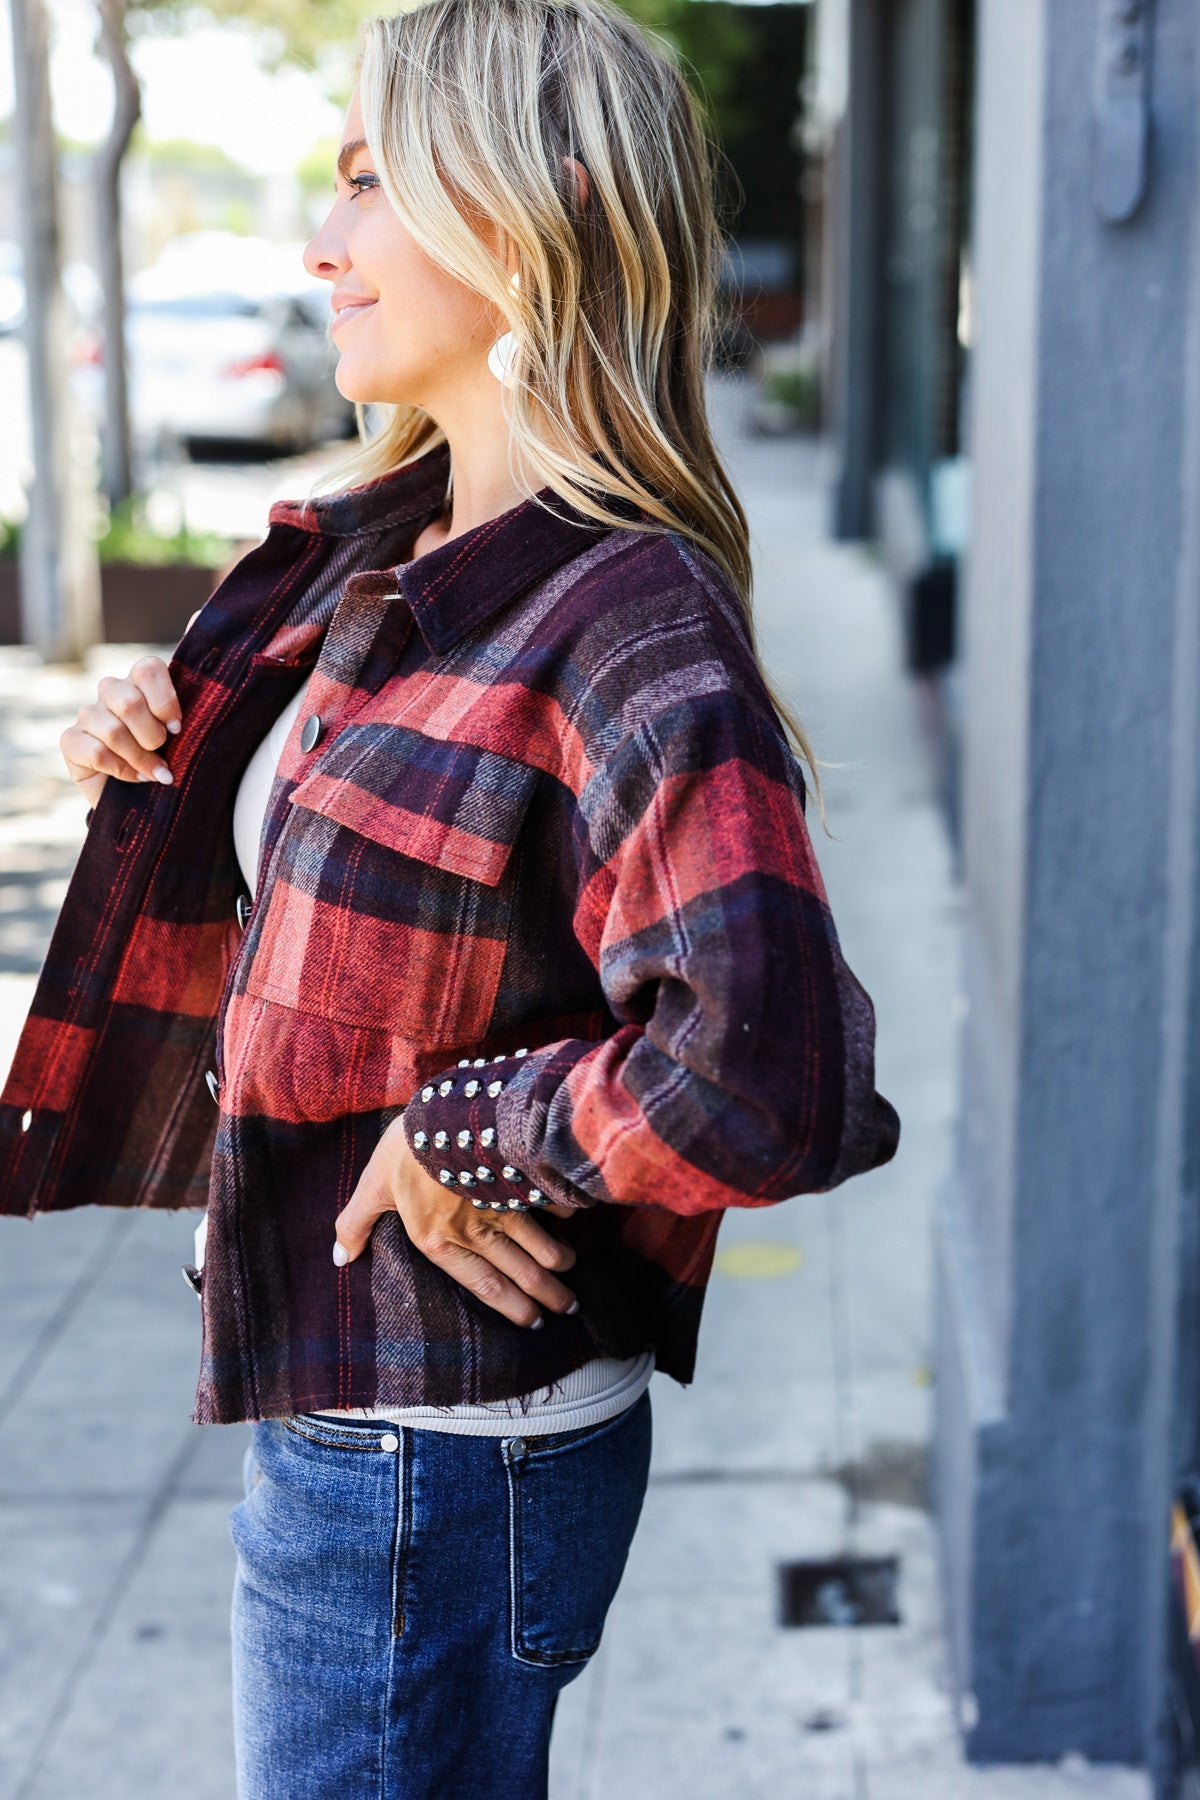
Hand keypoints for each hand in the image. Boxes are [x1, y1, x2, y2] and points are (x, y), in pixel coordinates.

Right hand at [60, 654, 182, 808]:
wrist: (147, 799)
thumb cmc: (172, 758)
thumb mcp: (193, 727)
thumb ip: (197, 680)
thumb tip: (198, 614)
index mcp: (141, 683)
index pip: (148, 668)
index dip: (165, 700)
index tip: (178, 727)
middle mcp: (112, 692)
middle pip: (128, 700)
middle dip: (152, 735)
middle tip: (163, 751)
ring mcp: (88, 715)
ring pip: (113, 730)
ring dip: (140, 759)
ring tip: (155, 773)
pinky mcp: (71, 741)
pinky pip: (96, 752)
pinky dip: (121, 771)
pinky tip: (133, 779)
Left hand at [334, 1119, 578, 1328]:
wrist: (447, 1111)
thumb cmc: (405, 1150)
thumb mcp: (372, 1186)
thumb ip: (355, 1223)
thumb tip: (339, 1258)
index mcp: (440, 1240)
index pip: (483, 1286)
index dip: (510, 1308)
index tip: (532, 1323)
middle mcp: (476, 1231)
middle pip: (520, 1273)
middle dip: (546, 1296)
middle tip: (568, 1310)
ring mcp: (503, 1206)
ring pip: (541, 1245)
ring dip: (558, 1262)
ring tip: (570, 1274)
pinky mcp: (521, 1180)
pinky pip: (547, 1203)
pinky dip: (561, 1212)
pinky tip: (570, 1218)